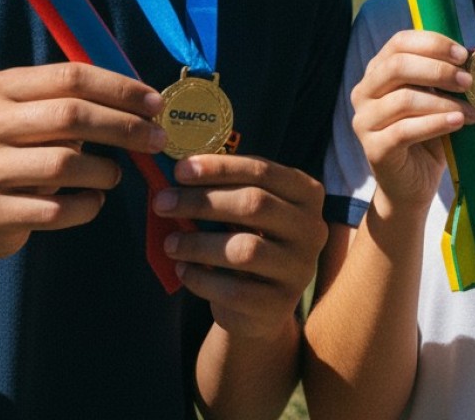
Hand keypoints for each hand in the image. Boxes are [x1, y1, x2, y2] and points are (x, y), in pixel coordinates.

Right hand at [0, 63, 165, 269]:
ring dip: (105, 170)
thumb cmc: (11, 154)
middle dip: (125, 127)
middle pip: (73, 116)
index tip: (155, 103)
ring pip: (66, 163)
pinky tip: (93, 200)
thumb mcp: (26, 117)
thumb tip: (144, 104)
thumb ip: (70, 104)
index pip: (72, 76)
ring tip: (114, 174)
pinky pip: (56, 209)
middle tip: (156, 139)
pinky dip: (87, 205)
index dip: (121, 88)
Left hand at [153, 154, 326, 339]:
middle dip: (202, 201)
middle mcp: (312, 228)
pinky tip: (183, 270)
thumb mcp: (248, 211)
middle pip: (254, 205)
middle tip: (162, 202)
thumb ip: (226, 191)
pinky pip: (233, 290)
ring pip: (244, 250)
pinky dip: (201, 278)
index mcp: (307, 194)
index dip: (220, 168)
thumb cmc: (250, 240)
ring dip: (198, 243)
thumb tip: (178, 172)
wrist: (262, 306)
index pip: (264, 171)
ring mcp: (299, 268)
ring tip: (169, 243)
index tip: (180, 170)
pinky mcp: (278, 305)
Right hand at [348, 30, 474, 214]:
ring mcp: (364, 121)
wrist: (414, 183)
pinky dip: (436, 123)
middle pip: (397, 66)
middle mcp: (364, 92)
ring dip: (443, 102)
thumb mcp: (442, 98)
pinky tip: (457, 122)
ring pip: (404, 100)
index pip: (399, 42)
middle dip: (438, 70)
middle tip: (468, 81)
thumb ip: (452, 75)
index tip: (463, 55)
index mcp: (379, 71)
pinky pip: (405, 130)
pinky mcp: (373, 149)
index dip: (432, 44)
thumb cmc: (429, 134)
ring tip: (471, 110)